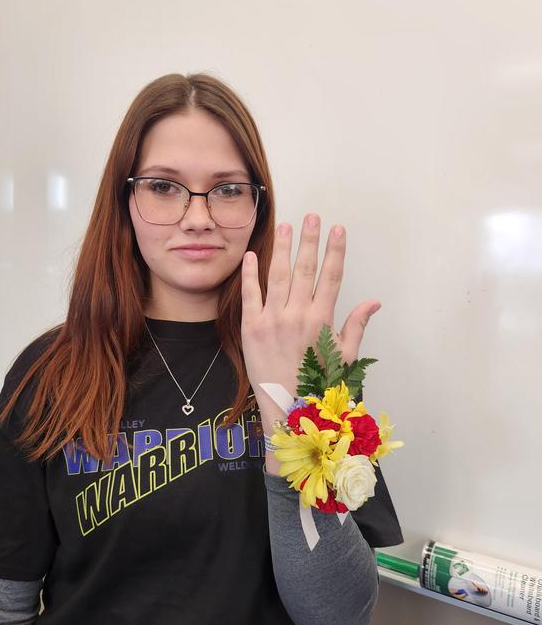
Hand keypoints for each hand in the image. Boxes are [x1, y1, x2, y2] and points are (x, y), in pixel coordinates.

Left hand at [241, 214, 380, 413]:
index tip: (338, 229)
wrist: (287, 408)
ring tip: (285, 226)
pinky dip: (250, 274)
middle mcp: (298, 315)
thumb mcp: (345, 356)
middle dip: (310, 240)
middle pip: (305, 269)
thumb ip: (356, 325)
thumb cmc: (319, 385)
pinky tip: (251, 254)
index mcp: (322, 320)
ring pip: (278, 275)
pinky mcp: (251, 327)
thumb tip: (373, 301)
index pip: (332, 276)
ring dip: (282, 248)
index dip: (335, 251)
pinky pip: (250, 294)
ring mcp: (273, 319)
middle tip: (312, 216)